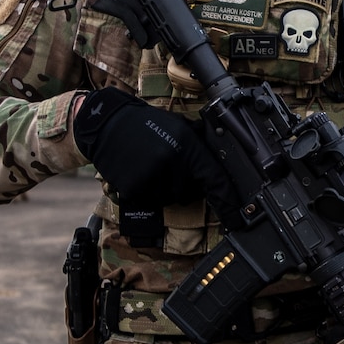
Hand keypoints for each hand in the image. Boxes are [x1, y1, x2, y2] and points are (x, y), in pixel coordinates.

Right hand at [73, 87, 233, 212]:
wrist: (107, 124)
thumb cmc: (146, 124)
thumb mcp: (179, 125)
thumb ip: (201, 143)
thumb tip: (227, 155)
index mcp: (186, 145)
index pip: (214, 179)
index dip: (227, 202)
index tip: (237, 219)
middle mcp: (171, 162)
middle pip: (189, 193)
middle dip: (183, 185)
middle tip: (166, 164)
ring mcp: (151, 176)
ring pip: (168, 199)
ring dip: (163, 189)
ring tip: (150, 165)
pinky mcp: (133, 188)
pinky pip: (149, 200)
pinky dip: (145, 191)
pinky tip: (138, 172)